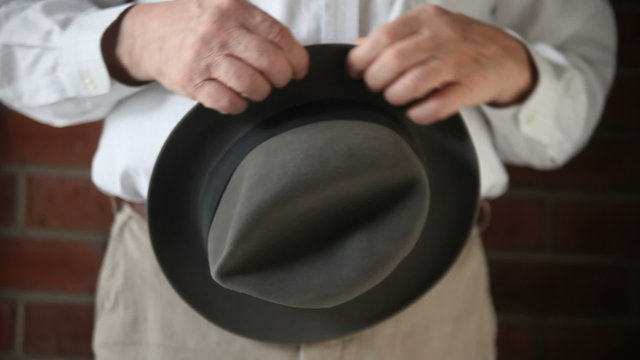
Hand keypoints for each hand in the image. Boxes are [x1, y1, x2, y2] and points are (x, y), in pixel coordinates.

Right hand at [103, 0, 308, 113]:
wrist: (147, 35)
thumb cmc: (195, 22)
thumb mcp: (224, 5)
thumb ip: (256, 22)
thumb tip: (293, 53)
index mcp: (233, 8)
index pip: (279, 36)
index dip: (296, 58)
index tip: (299, 69)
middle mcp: (219, 31)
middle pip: (270, 62)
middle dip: (282, 77)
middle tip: (278, 80)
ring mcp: (203, 58)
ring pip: (252, 85)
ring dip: (261, 92)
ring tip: (256, 88)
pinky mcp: (191, 82)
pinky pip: (228, 102)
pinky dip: (239, 104)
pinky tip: (237, 97)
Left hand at [346, 5, 535, 124]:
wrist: (509, 58)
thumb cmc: (461, 46)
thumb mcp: (429, 31)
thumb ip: (394, 38)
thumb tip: (356, 47)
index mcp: (428, 19)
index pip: (384, 36)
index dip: (362, 58)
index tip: (355, 71)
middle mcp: (444, 35)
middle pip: (394, 61)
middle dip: (376, 81)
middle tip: (377, 88)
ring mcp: (459, 61)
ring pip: (412, 83)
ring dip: (395, 97)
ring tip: (396, 98)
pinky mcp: (472, 87)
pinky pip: (435, 107)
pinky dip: (418, 114)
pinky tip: (415, 112)